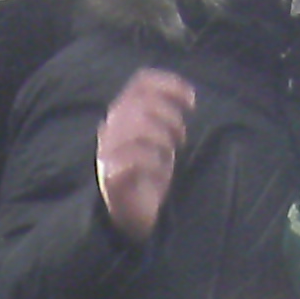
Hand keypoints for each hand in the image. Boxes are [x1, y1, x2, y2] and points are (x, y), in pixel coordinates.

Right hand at [96, 68, 197, 244]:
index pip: (141, 82)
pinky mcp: (111, 178)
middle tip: (181, 137)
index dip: (169, 84)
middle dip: (170, 116)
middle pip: (142, 103)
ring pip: (137, 127)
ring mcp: (108, 153)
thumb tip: (187, 95)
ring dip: (162, 138)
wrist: (134, 216)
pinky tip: (159, 170)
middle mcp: (111, 128)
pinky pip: (133, 158)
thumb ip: (165, 114)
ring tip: (171, 153)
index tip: (191, 100)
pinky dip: (153, 161)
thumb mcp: (162, 137)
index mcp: (122, 114)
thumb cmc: (150, 174)